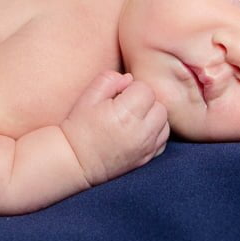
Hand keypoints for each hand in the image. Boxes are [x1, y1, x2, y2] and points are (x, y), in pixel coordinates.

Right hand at [60, 71, 169, 185]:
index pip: (145, 90)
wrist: (76, 161)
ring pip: (164, 123)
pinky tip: (137, 132)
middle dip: (145, 102)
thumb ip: (109, 80)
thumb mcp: (88, 97)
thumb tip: (129, 79)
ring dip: (152, 117)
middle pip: (159, 106)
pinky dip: (154, 134)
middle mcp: (141, 133)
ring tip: (132, 119)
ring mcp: (146, 148)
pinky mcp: (147, 158)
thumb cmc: (79, 127)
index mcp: (125, 115)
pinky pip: (163, 140)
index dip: (132, 89)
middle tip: (125, 107)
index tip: (117, 96)